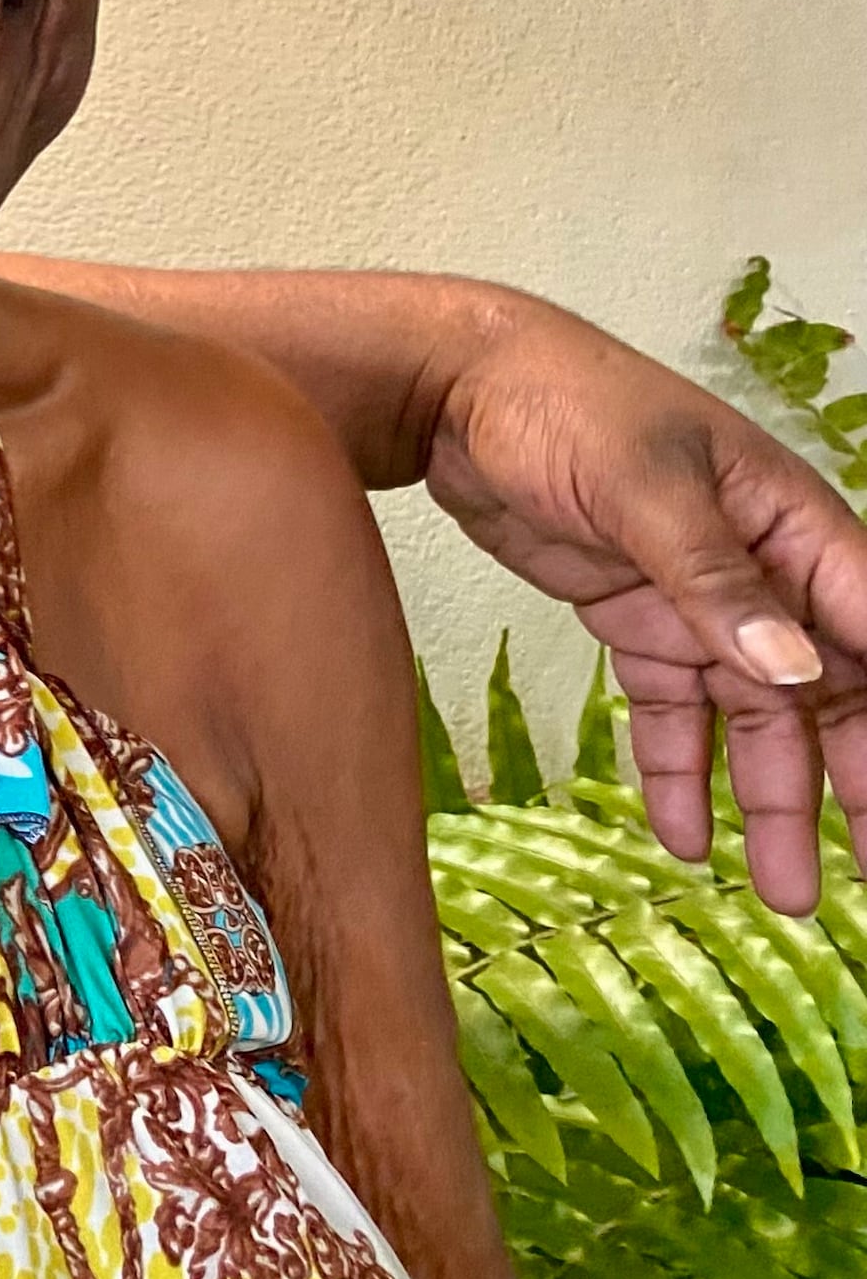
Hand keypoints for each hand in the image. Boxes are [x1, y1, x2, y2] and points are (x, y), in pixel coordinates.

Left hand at [419, 292, 866, 913]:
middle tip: (866, 875)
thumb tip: (796, 672)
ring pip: (757, 716)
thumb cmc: (560, 402)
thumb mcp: (639, 486)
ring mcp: (700, 598)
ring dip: (772, 799)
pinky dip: (680, 770)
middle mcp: (766, 570)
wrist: (453, 386)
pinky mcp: (638, 616)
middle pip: (834, 693)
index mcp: (795, 526)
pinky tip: (682, 836)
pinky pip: (675, 708)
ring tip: (783, 893)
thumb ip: (714, 581)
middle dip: (854, 783)